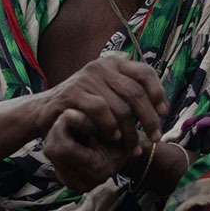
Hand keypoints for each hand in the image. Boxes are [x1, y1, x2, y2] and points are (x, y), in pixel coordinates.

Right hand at [34, 56, 167, 159]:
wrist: (46, 110)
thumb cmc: (84, 107)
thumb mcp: (108, 94)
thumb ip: (129, 96)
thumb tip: (163, 109)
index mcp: (114, 64)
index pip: (145, 72)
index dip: (158, 93)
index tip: (164, 113)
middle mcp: (101, 67)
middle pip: (136, 93)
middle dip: (149, 119)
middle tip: (155, 138)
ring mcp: (86, 78)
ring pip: (120, 106)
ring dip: (130, 131)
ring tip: (132, 146)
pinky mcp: (73, 92)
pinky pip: (100, 110)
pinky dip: (110, 126)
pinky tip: (113, 137)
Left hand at [43, 110, 130, 190]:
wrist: (128, 153)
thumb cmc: (122, 137)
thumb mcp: (109, 127)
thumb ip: (88, 121)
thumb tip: (67, 113)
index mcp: (98, 169)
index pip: (65, 148)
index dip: (62, 128)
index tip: (68, 113)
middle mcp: (85, 183)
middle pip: (52, 151)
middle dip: (56, 131)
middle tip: (66, 118)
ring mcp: (75, 184)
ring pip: (49, 153)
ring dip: (56, 137)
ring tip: (72, 129)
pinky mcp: (68, 181)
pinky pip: (53, 159)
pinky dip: (58, 145)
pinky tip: (71, 140)